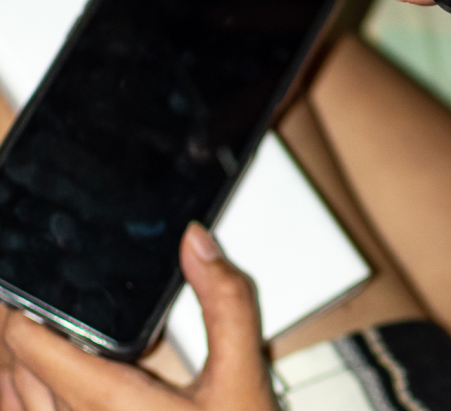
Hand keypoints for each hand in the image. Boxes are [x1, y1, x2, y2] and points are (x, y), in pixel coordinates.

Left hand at [0, 223, 277, 410]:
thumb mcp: (242, 372)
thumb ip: (226, 301)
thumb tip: (196, 242)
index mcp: (110, 403)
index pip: (32, 346)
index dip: (18, 308)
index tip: (22, 281)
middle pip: (15, 371)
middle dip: (15, 329)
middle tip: (23, 296)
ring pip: (14, 405)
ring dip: (11, 367)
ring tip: (22, 336)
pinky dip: (18, 400)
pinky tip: (27, 389)